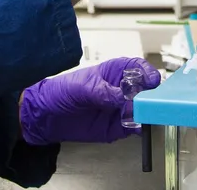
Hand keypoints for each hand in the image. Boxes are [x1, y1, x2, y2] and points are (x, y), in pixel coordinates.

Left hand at [20, 58, 160, 145]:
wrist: (44, 117)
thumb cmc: (60, 92)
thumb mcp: (81, 87)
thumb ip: (102, 92)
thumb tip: (123, 97)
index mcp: (114, 71)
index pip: (138, 67)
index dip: (147, 72)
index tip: (151, 81)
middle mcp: (122, 89)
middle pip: (146, 90)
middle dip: (151, 95)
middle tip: (149, 103)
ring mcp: (121, 109)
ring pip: (143, 110)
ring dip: (146, 113)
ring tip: (142, 116)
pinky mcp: (117, 127)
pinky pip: (134, 128)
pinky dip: (139, 128)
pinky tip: (137, 128)